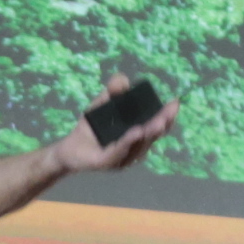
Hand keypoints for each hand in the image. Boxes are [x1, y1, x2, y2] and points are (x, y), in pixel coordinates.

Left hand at [55, 72, 179, 174]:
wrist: (69, 148)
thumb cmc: (91, 127)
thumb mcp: (102, 103)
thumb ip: (113, 91)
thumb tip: (124, 80)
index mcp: (138, 135)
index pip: (157, 128)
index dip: (168, 117)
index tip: (175, 103)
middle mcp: (134, 149)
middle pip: (151, 138)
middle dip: (161, 125)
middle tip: (168, 113)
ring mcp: (122, 159)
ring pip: (137, 147)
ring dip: (147, 135)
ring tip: (154, 123)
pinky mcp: (106, 163)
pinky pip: (118, 153)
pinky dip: (127, 142)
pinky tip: (135, 133)